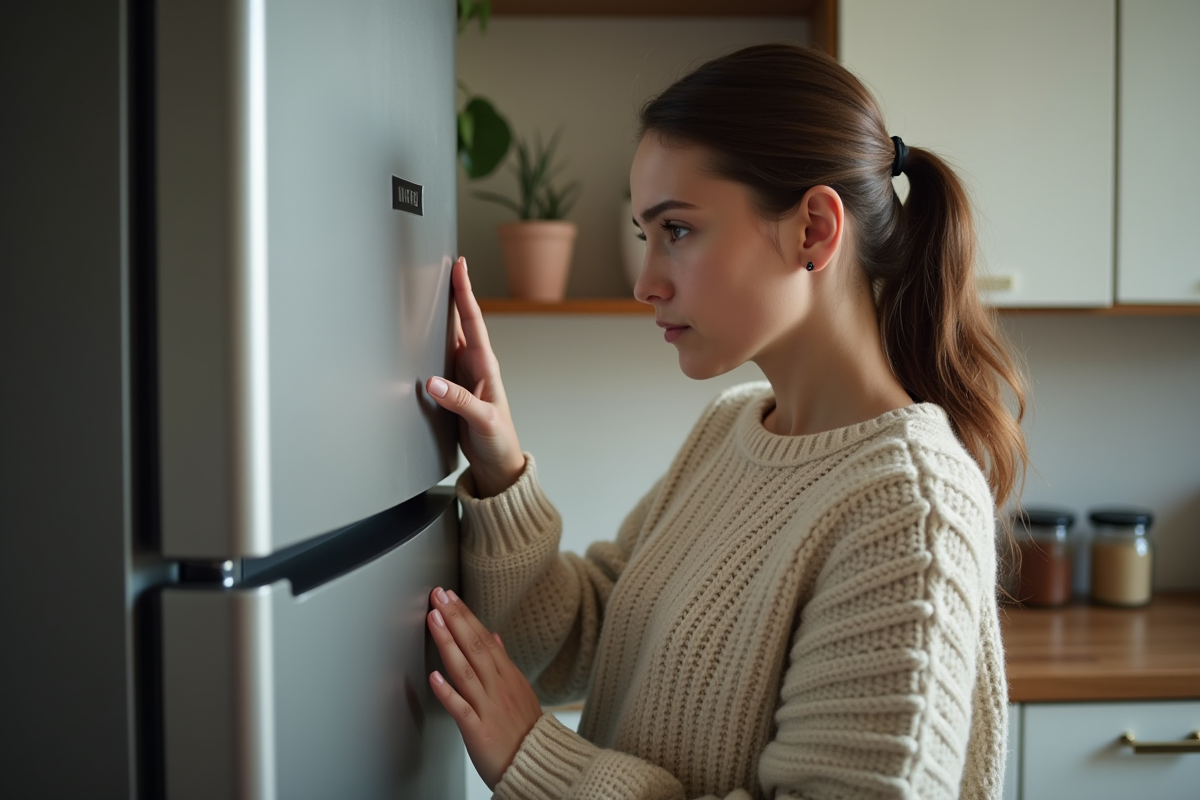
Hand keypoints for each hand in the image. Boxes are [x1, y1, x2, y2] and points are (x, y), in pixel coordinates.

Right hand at [427, 257, 524, 497]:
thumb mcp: (483, 422)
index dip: (466, 293)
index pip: (474, 322)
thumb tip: (433, 382)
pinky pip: (440, 356)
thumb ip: (459, 402)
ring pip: (451, 336)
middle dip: (455, 292)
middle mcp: (476, 366)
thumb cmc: (499, 442)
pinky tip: (422, 330)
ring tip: (433, 287)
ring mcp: (464, 375)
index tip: (460, 268)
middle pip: (462, 321)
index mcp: (486, 367)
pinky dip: (431, 340)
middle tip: (446, 264)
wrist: (498, 464)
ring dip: (443, 313)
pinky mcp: (453, 387)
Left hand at [427, 587, 542, 789]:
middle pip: (474, 646)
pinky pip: (461, 709)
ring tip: (434, 621)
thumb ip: (503, 661)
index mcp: (507, 676)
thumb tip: (493, 635)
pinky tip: (434, 677)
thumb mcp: (519, 689)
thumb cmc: (525, 730)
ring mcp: (488, 707)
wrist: (539, 765)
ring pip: (466, 670)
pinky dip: (447, 692)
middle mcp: (498, 687)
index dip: (465, 616)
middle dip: (455, 619)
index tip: (450, 598)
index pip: (483, 638)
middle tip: (439, 597)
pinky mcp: (478, 730)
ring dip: (448, 643)